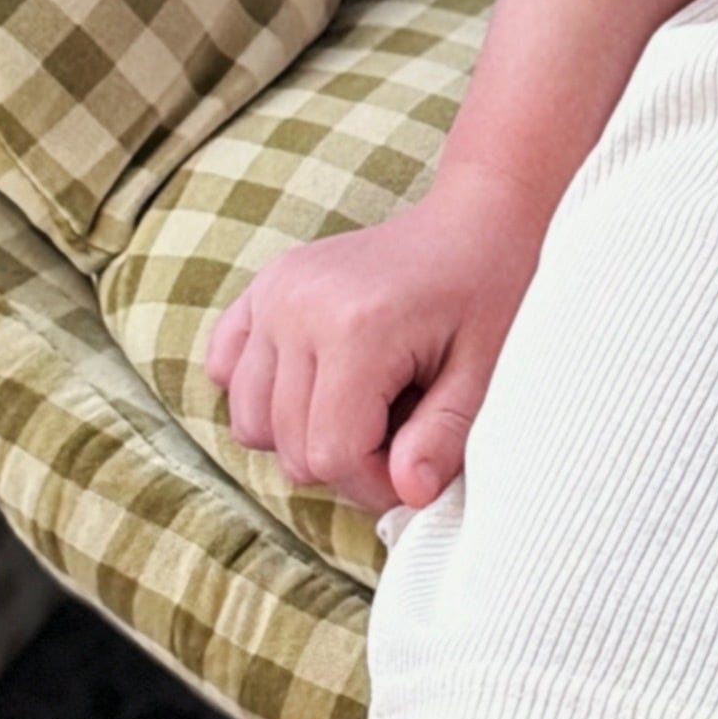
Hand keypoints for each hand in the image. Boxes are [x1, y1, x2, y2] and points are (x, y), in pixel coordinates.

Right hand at [201, 170, 550, 518]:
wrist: (476, 222)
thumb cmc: (492, 294)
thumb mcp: (487, 373)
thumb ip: (444, 439)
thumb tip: (409, 496)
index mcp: (357, 330)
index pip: (332, 455)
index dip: (376, 482)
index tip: (417, 465)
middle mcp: (297, 309)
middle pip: (289, 447)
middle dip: (348, 461)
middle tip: (402, 432)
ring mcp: (271, 295)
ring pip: (250, 422)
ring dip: (305, 434)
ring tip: (366, 407)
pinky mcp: (260, 289)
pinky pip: (226, 372)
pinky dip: (266, 395)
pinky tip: (319, 382)